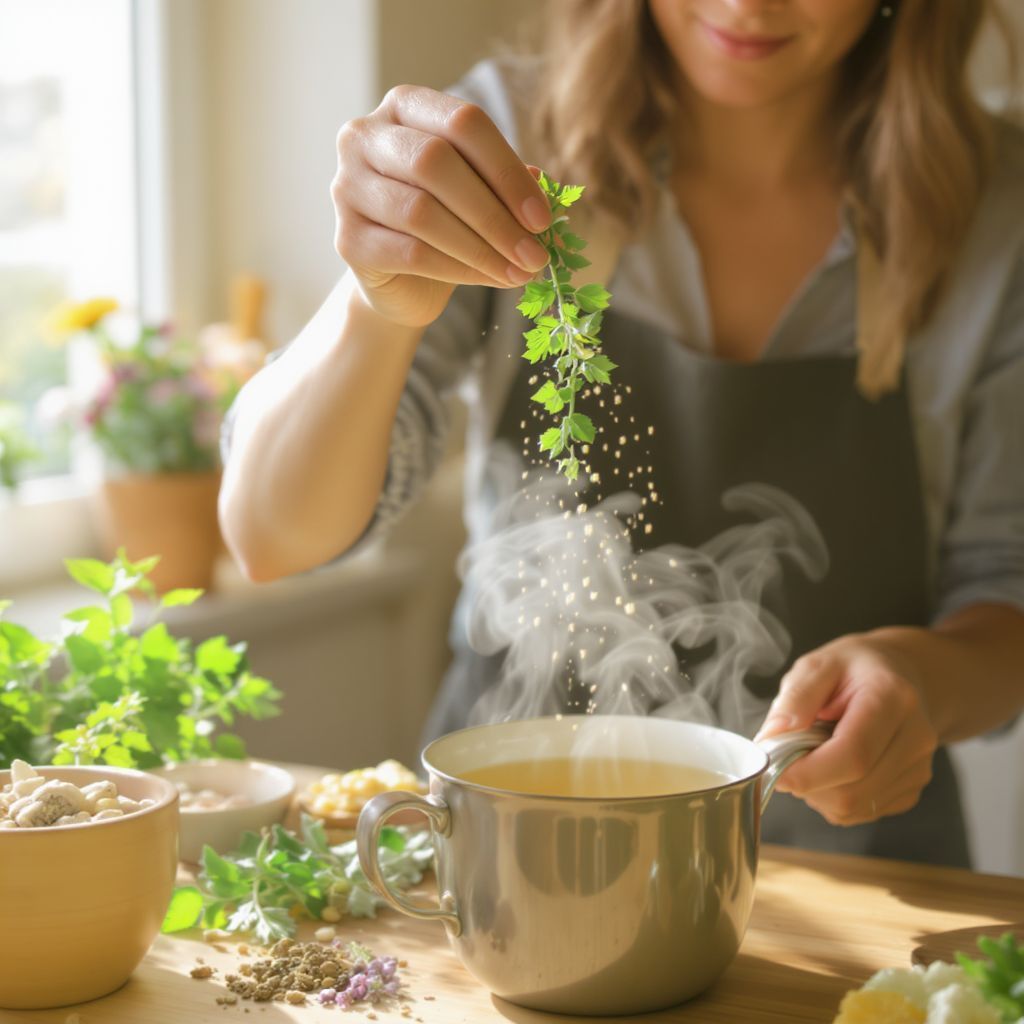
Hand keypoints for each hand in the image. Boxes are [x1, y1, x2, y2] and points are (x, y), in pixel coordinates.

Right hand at [332, 84, 551, 327]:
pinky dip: (459, 269)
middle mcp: (364, 136)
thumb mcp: (479, 193)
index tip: (542, 218)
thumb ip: (503, 183)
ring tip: (519, 272)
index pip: (462, 122)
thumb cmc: (445, 222)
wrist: (401, 280)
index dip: (507, 171)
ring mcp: (347, 187)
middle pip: (436, 163)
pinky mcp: (347, 239)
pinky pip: (411, 253)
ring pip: (421, 212)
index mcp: (404, 106)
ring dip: (481, 248)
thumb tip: (542, 187)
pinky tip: (491, 279)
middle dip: (495, 215)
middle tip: (534, 254)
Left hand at [753, 632, 938, 825]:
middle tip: (787, 757)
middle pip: (853, 790)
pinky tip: (832, 767)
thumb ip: (795, 699)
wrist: (899, 675)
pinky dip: (834, 798)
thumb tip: (772, 739)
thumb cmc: (853, 669)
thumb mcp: (817, 665)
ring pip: (854, 807)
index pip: (853, 754)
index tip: (773, 767)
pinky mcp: (911, 789)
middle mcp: (915, 737)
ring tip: (812, 754)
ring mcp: (918, 768)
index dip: (808, 772)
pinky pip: (861, 811)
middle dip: (807, 783)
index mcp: (893, 698)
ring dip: (818, 792)